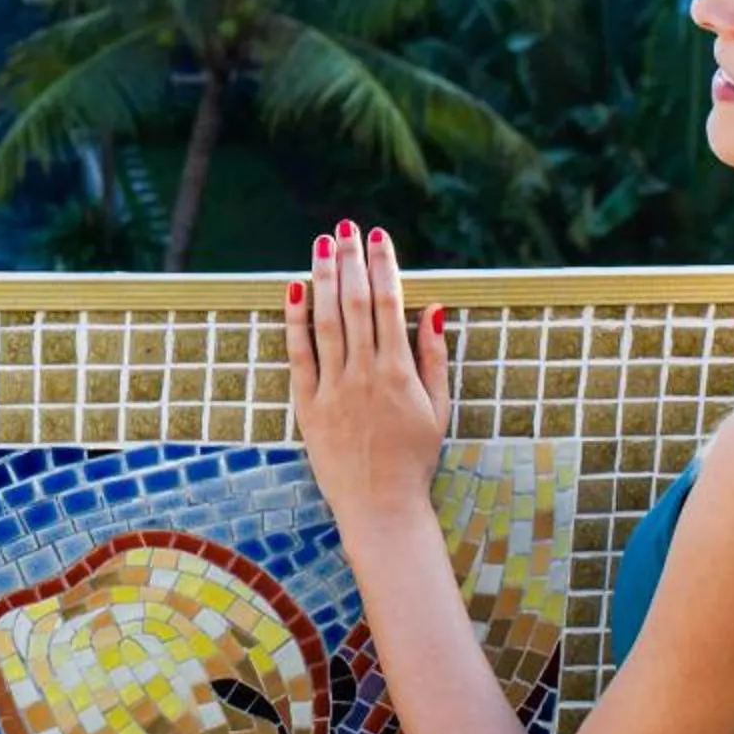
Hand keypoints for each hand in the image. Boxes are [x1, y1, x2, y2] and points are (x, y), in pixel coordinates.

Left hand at [286, 220, 452, 534]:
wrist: (381, 507)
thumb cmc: (414, 459)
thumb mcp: (439, 409)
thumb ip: (434, 357)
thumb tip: (433, 309)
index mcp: (400, 372)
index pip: (389, 304)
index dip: (383, 266)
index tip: (379, 236)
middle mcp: (366, 373)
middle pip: (355, 303)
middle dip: (352, 260)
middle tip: (347, 226)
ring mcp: (334, 388)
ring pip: (326, 321)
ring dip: (324, 277)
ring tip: (323, 243)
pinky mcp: (309, 405)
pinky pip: (300, 354)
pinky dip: (296, 320)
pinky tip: (295, 288)